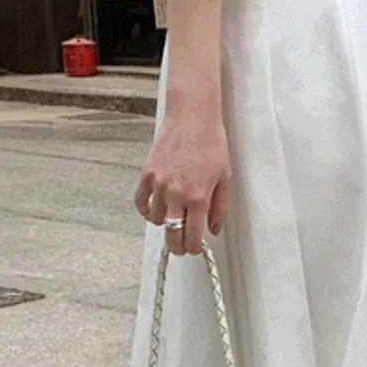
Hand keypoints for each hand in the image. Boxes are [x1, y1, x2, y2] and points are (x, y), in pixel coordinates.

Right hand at [134, 112, 230, 255]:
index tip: (196, 248)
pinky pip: (141, 203)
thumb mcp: (225, 178)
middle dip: (178, 246)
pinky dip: (147, 211)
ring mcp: (159, 184)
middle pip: (172, 235)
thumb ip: (220, 208)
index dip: (195, 248)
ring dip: (166, 224)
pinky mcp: (147, 174)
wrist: (192, 118)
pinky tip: (156, 211)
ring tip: (175, 218)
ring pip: (157, 220)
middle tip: (182, 247)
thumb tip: (212, 229)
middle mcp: (177, 194)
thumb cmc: (211, 144)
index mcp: (199, 197)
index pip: (193, 237)